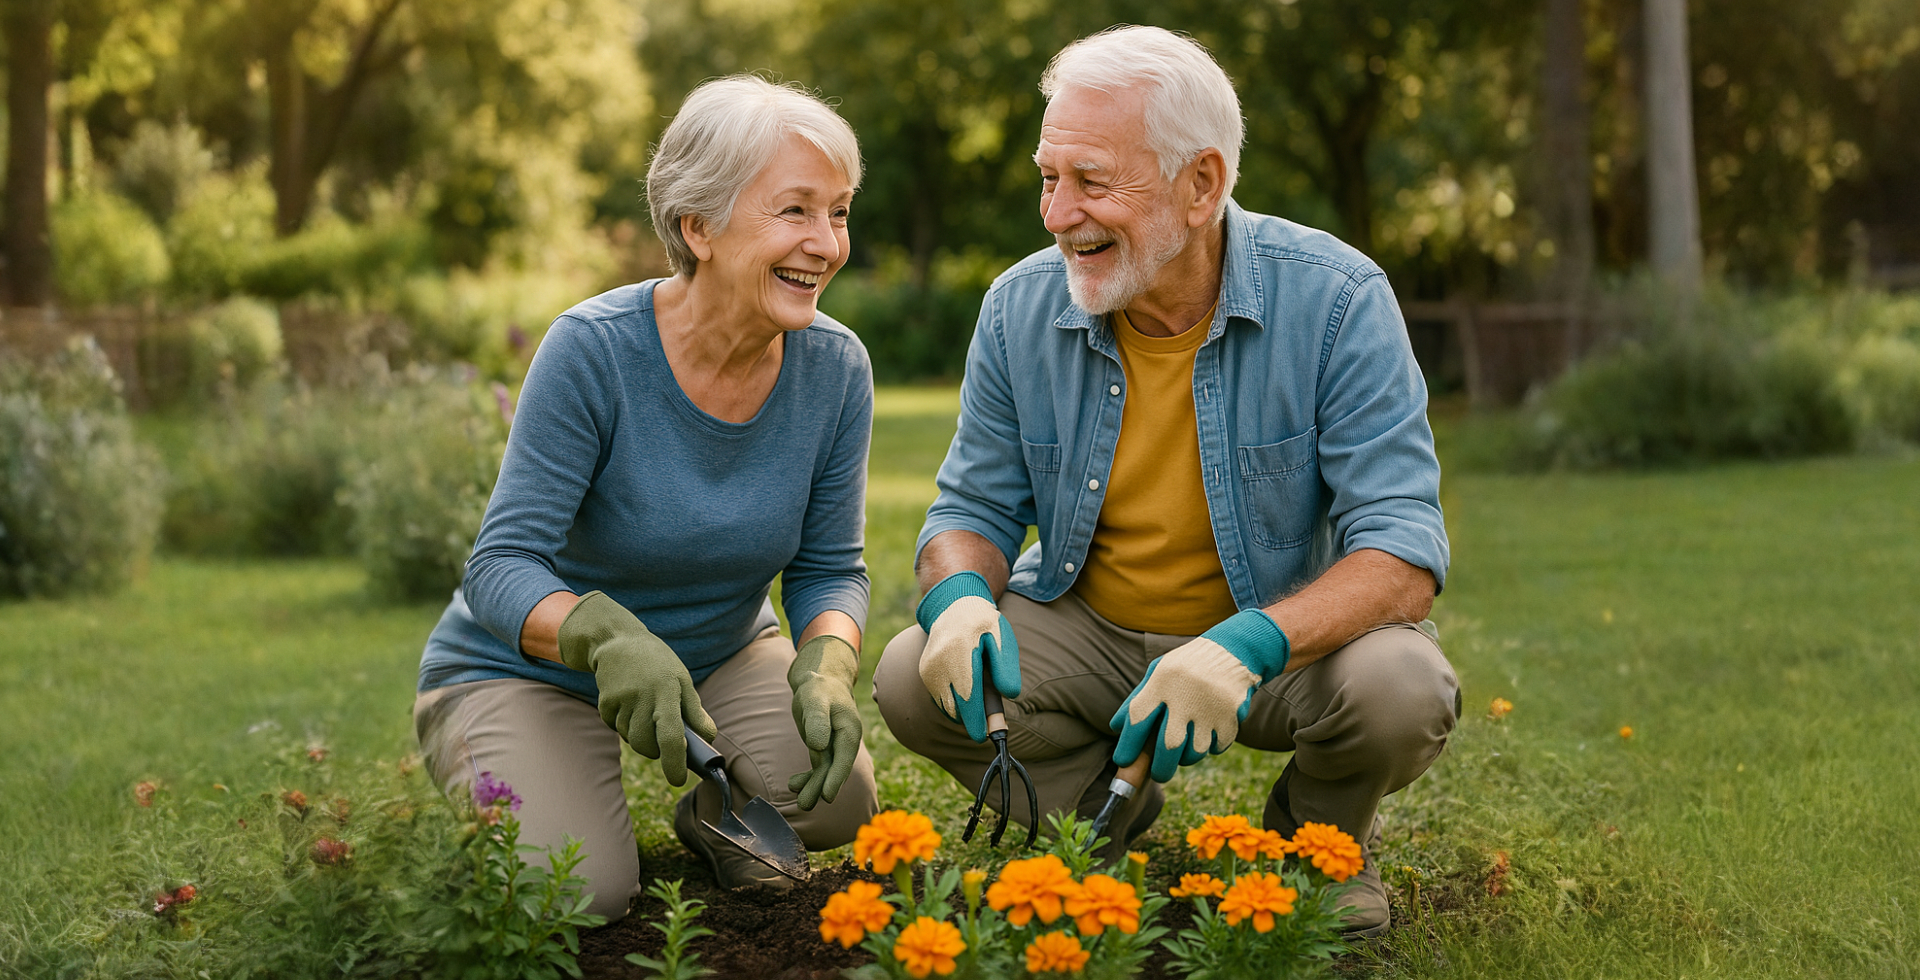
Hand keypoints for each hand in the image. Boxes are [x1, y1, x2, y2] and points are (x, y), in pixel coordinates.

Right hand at [556, 591, 717, 785]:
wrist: (617, 640)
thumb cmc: (657, 663)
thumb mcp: (681, 679)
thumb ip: (694, 711)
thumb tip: (709, 737)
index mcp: (668, 691)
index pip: (671, 737)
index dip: (675, 763)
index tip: (678, 780)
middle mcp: (643, 697)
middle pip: (646, 746)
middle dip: (656, 751)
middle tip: (662, 738)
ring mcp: (621, 700)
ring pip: (631, 739)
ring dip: (640, 736)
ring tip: (645, 710)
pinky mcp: (605, 703)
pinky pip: (616, 728)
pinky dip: (625, 725)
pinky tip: (629, 704)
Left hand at [784, 635, 862, 809]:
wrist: (818, 682)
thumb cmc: (819, 689)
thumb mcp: (816, 701)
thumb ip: (818, 721)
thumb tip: (819, 746)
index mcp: (849, 731)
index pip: (844, 758)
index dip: (835, 778)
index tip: (827, 796)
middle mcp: (845, 742)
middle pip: (835, 769)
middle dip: (822, 788)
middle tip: (806, 804)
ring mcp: (834, 746)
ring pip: (826, 772)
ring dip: (814, 787)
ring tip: (801, 802)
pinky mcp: (823, 748)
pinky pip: (818, 768)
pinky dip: (808, 778)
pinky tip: (794, 785)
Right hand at [915, 570, 1021, 741]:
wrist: (954, 606)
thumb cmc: (984, 625)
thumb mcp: (1002, 640)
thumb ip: (1006, 669)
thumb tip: (1010, 695)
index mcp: (962, 655)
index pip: (967, 698)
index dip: (976, 721)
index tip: (982, 737)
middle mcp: (939, 664)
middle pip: (955, 708)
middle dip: (972, 717)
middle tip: (988, 715)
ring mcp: (928, 669)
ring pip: (947, 706)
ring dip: (963, 709)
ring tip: (976, 686)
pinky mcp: (924, 673)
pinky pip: (940, 698)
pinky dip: (954, 701)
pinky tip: (964, 683)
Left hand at [1110, 609, 1289, 782]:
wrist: (1233, 650)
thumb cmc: (1186, 666)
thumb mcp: (1158, 671)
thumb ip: (1138, 698)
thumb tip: (1117, 728)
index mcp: (1162, 681)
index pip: (1138, 719)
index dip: (1128, 745)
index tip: (1123, 761)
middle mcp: (1185, 694)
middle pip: (1168, 746)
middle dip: (1160, 768)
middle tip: (1158, 775)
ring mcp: (1210, 706)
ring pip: (1194, 751)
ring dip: (1187, 757)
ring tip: (1185, 748)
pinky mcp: (1231, 715)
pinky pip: (1216, 747)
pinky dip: (1211, 748)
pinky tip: (1207, 735)